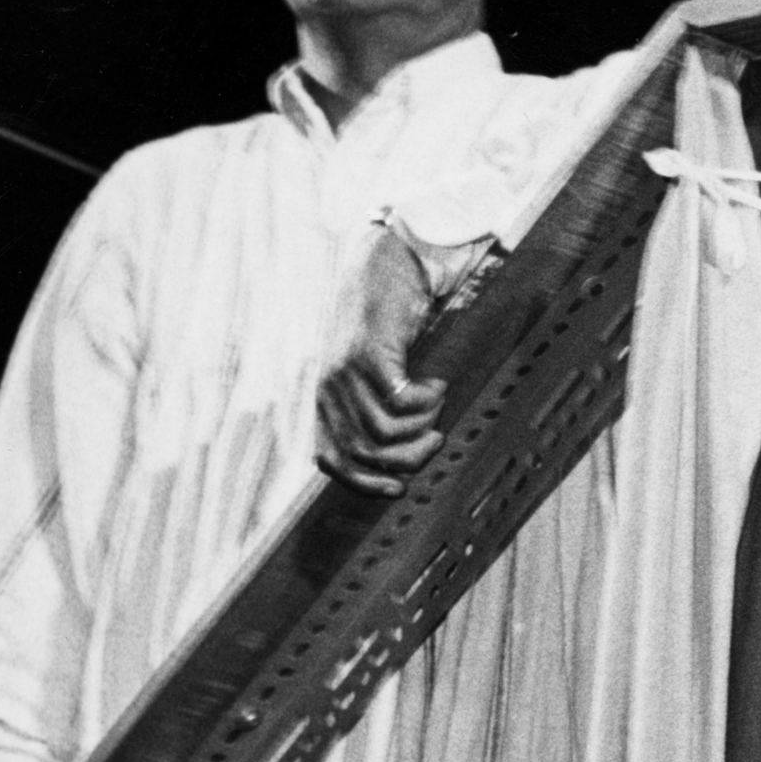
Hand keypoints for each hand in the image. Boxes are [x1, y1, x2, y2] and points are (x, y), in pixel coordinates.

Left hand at [316, 341, 449, 493]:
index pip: (331, 459)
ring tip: (437, 403)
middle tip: (436, 439)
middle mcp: (327, 389)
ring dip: (422, 424)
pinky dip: (427, 401)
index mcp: (322, 400)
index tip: (399, 488)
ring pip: (386, 430)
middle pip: (364, 451)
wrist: (388, 273)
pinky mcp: (370, 356)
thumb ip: (370, 409)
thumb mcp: (369, 375)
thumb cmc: (384, 327)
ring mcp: (345, 373)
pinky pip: (402, 402)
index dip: (364, 482)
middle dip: (408, 457)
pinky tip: (435, 384)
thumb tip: (397, 459)